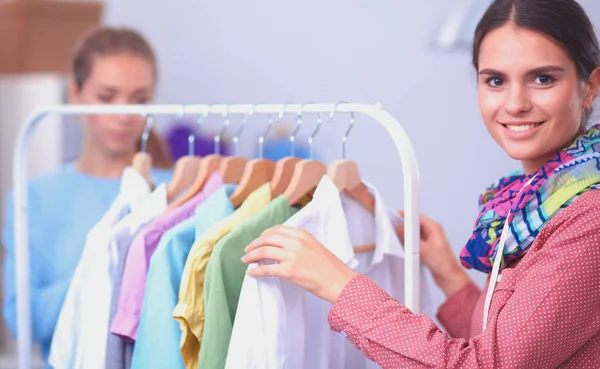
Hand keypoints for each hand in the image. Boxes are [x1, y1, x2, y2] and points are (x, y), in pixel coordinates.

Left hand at [242, 225, 357, 303]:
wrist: (339, 281)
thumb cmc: (330, 268)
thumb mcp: (315, 247)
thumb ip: (300, 244)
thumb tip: (283, 247)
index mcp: (302, 234)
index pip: (277, 230)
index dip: (264, 235)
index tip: (259, 240)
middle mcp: (296, 242)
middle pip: (267, 238)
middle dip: (254, 244)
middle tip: (248, 251)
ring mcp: (292, 256)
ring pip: (264, 251)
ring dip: (251, 256)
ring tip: (246, 260)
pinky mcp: (289, 270)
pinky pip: (266, 269)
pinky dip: (256, 271)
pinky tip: (251, 273)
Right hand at [396, 211, 470, 297]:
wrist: (449, 277)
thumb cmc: (442, 263)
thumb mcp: (422, 249)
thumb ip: (409, 238)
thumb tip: (399, 228)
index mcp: (434, 227)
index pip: (416, 216)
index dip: (405, 216)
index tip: (394, 217)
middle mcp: (432, 231)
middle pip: (414, 224)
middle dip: (404, 226)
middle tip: (393, 230)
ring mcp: (429, 239)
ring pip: (413, 233)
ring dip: (406, 236)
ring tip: (398, 240)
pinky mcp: (427, 247)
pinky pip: (415, 241)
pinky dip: (409, 243)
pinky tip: (404, 248)